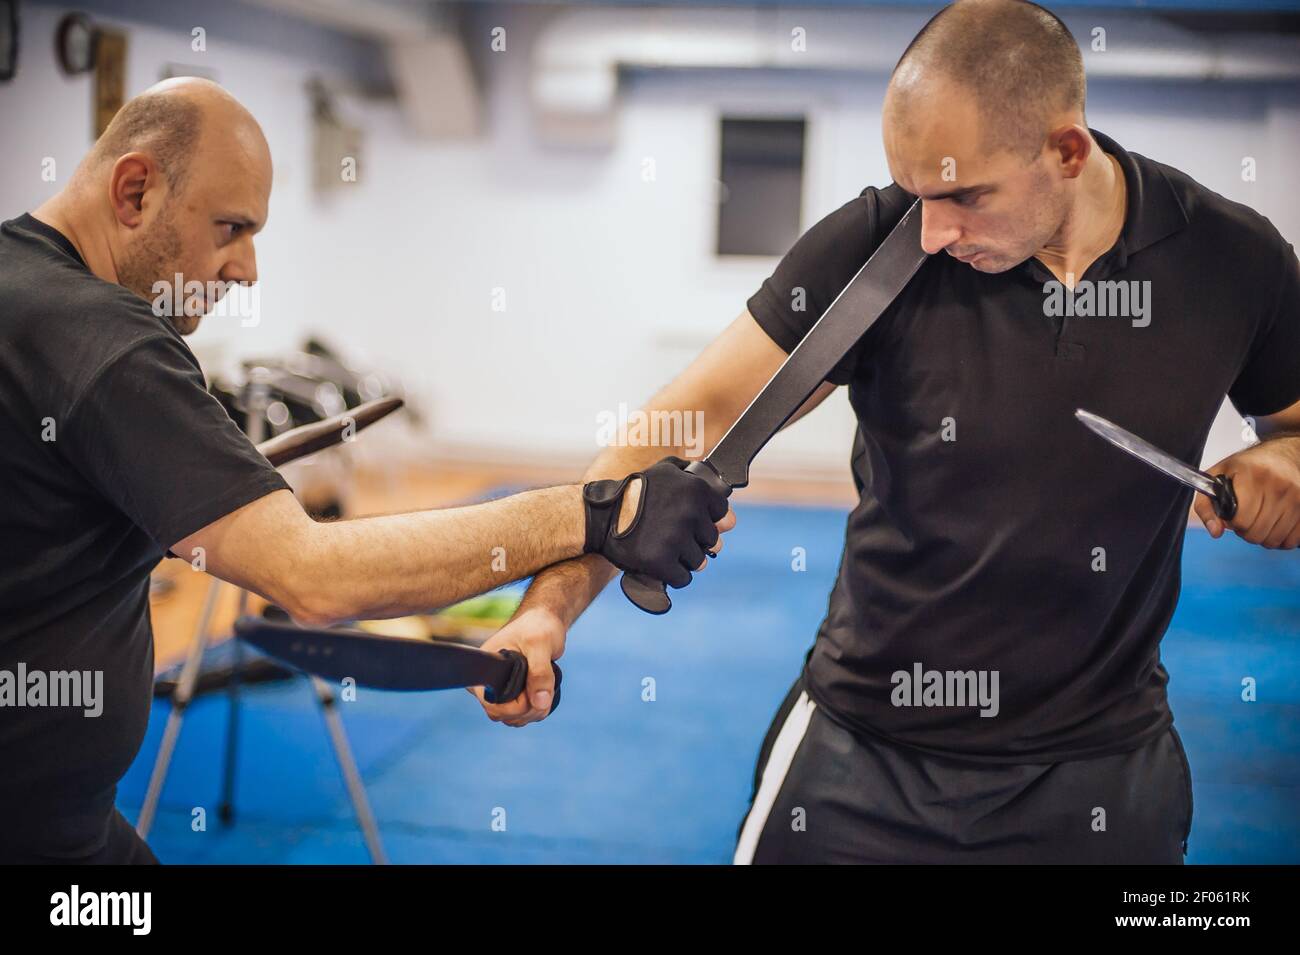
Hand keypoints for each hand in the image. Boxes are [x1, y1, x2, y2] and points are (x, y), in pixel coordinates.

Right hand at [468, 605, 566, 726]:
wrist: (544, 622)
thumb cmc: (538, 626)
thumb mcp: (540, 644)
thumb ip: (541, 672)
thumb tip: (540, 703)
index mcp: (484, 671)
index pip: (491, 705)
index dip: (514, 707)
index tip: (531, 690)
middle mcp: (487, 683)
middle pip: (503, 716)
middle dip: (528, 710)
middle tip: (545, 688)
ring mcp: (500, 691)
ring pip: (514, 719)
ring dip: (534, 712)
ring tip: (547, 688)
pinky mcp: (512, 694)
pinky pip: (521, 715)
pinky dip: (536, 710)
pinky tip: (544, 694)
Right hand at [582, 456, 734, 587]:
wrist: (600, 515)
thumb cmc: (634, 491)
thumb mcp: (664, 470)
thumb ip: (695, 477)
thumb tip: (725, 508)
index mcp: (696, 490)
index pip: (722, 514)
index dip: (707, 519)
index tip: (691, 520)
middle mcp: (690, 514)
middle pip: (712, 540)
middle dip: (696, 540)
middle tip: (675, 536)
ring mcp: (676, 540)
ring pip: (700, 561)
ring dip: (686, 559)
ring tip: (668, 551)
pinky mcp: (661, 562)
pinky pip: (683, 578)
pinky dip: (675, 576)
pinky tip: (664, 567)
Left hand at [1194, 437, 1299, 548]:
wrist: (1282, 456)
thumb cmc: (1248, 467)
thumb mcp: (1217, 478)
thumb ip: (1206, 506)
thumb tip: (1215, 531)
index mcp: (1253, 477)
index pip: (1241, 520)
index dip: (1233, 522)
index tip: (1234, 514)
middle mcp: (1278, 486)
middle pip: (1257, 533)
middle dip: (1246, 531)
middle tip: (1246, 519)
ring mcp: (1297, 497)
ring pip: (1275, 539)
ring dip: (1264, 536)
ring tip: (1260, 520)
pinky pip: (1293, 540)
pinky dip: (1282, 538)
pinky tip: (1275, 524)